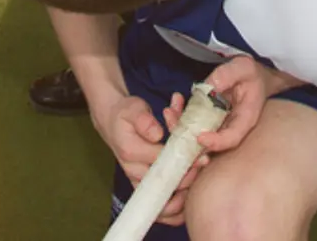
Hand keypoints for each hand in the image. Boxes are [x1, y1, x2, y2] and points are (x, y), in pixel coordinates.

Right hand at [100, 93, 206, 226]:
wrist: (113, 122)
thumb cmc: (126, 114)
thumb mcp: (133, 108)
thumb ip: (144, 120)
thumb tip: (156, 134)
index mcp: (131, 151)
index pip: (161, 162)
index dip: (183, 161)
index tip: (200, 157)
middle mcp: (133, 170)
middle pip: (164, 185)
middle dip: (187, 179)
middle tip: (203, 166)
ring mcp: (138, 181)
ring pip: (161, 203)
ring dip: (182, 200)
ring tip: (197, 186)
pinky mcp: (143, 186)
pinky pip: (159, 208)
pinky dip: (175, 209)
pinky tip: (189, 202)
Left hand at [175, 58, 268, 154]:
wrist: (252, 77)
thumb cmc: (251, 74)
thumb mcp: (244, 67)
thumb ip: (228, 74)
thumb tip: (210, 87)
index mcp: (245, 119)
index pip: (232, 138)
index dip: (216, 142)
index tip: (200, 138)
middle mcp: (230, 127)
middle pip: (210, 143)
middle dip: (188, 139)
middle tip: (172, 122)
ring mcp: (218, 124)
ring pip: (197, 135)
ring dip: (180, 126)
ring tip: (169, 110)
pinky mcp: (208, 118)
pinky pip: (192, 123)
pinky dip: (181, 115)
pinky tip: (176, 99)